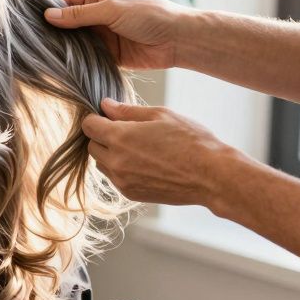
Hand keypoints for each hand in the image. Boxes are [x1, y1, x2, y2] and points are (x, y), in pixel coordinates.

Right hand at [43, 0, 188, 69]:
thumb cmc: (149, 15)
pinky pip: (84, 56)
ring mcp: (100, 34)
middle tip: (30, 42)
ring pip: (73, 40)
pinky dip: (74, 60)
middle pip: (66, 21)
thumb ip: (79, 15)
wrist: (178, 40)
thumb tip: (48, 16)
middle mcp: (95, 13)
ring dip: (62, 47)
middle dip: (52, 30)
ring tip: (40, 55)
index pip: (64, 0)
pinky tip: (59, 66)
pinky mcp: (106, 53)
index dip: (48, 9)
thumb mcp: (112, 10)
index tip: (29, 21)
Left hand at [82, 98, 234, 205]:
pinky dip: (121, 170)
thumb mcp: (161, 115)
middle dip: (102, 137)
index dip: (96, 118)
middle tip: (126, 132)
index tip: (108, 117)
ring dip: (110, 154)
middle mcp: (115, 161)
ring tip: (138, 148)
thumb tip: (105, 105)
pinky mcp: (130, 194)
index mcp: (119, 137)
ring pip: (101, 164)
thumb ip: (127, 110)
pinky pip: (114, 178)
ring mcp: (121, 180)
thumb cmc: (190, 141)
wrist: (212, 176)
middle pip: (92, 146)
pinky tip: (144, 163)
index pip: (88, 126)